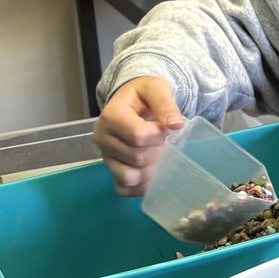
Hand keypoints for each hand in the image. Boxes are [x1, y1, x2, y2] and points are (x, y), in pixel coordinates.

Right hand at [93, 77, 183, 195]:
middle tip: (163, 141)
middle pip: (136, 157)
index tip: (163, 127)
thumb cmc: (143, 94)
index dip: (158, 135)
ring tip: (158, 155)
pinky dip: (140, 186)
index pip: (137, 136)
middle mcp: (102, 138)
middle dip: (157, 151)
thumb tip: (176, 125)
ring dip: (150, 170)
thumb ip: (165, 104)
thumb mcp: (155, 88)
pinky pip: (124, 189)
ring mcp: (105, 157)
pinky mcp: (111, 171)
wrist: (132, 101)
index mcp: (111, 115)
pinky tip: (152, 172)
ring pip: (129, 177)